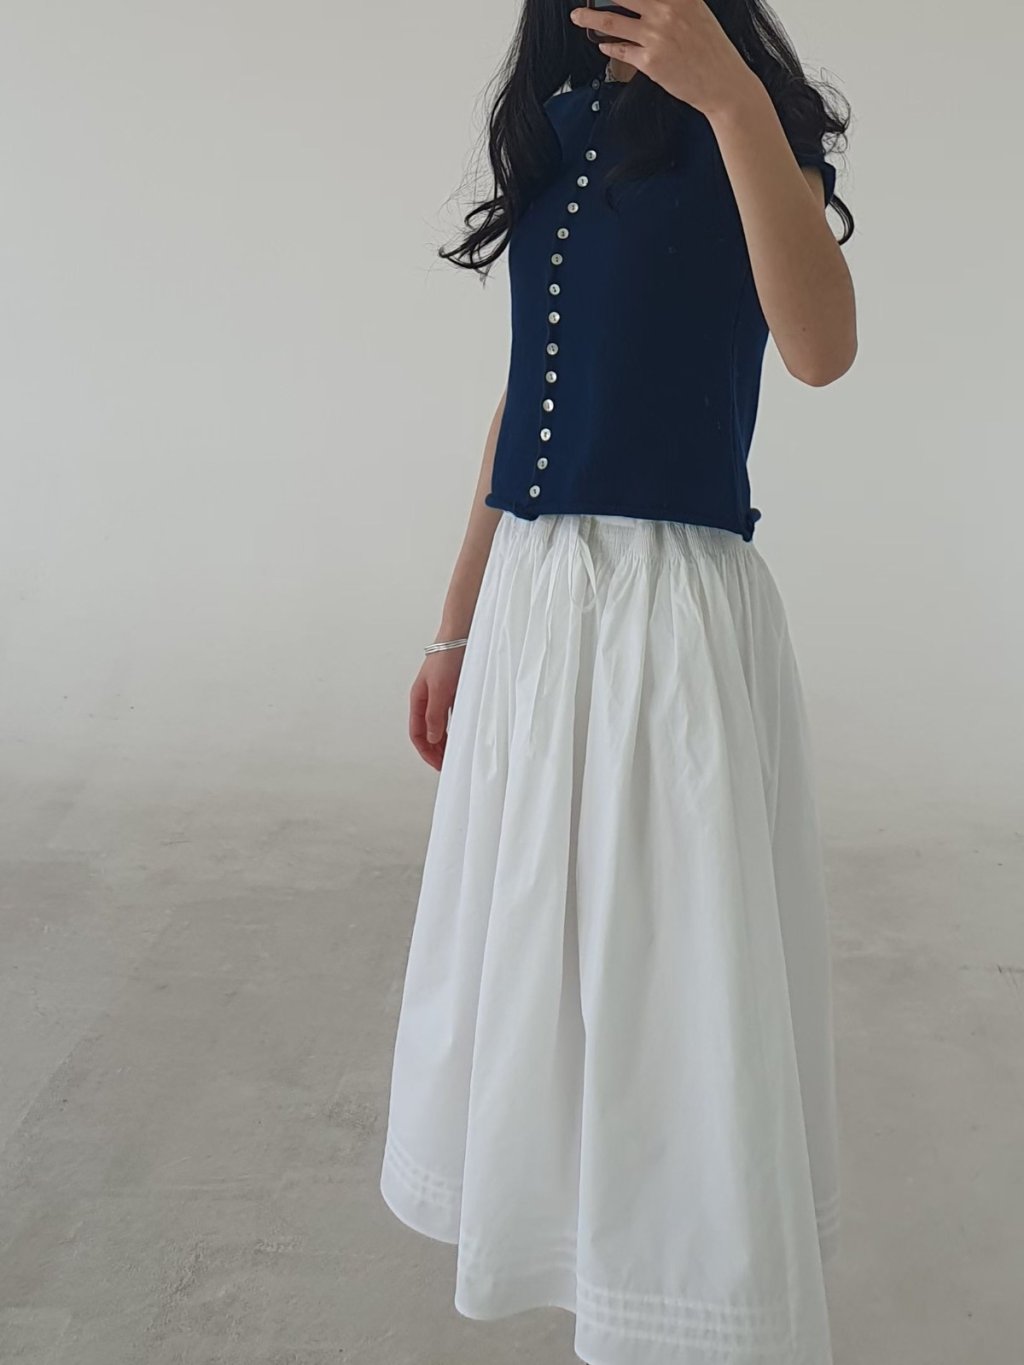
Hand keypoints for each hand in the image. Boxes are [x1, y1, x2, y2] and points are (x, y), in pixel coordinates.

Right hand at [409, 649, 463, 770]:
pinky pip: (450, 715)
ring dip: (443, 741)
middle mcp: (427, 699)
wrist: (460, 635)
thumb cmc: (447, 658)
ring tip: (453, 754)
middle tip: (446, 765)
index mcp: (418, 699)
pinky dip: (453, 727)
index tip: (438, 765)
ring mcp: (440, 695)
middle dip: (434, 750)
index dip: (426, 751)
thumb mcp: (440, 690)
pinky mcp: (452, 690)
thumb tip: (431, 738)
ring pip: (438, 725)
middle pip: (427, 731)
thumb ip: (435, 715)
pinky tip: (461, 734)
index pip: (417, 733)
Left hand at [569, 1, 758, 118]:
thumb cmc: (711, 51)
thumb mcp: (696, 12)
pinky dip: (607, 45)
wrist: (723, 83)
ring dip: (590, 17)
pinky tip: (602, 43)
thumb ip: (672, 3)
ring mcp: (655, 35)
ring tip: (578, 16)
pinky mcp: (649, 60)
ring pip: (611, 21)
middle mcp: (666, 10)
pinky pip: (619, 50)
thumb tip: (644, 3)